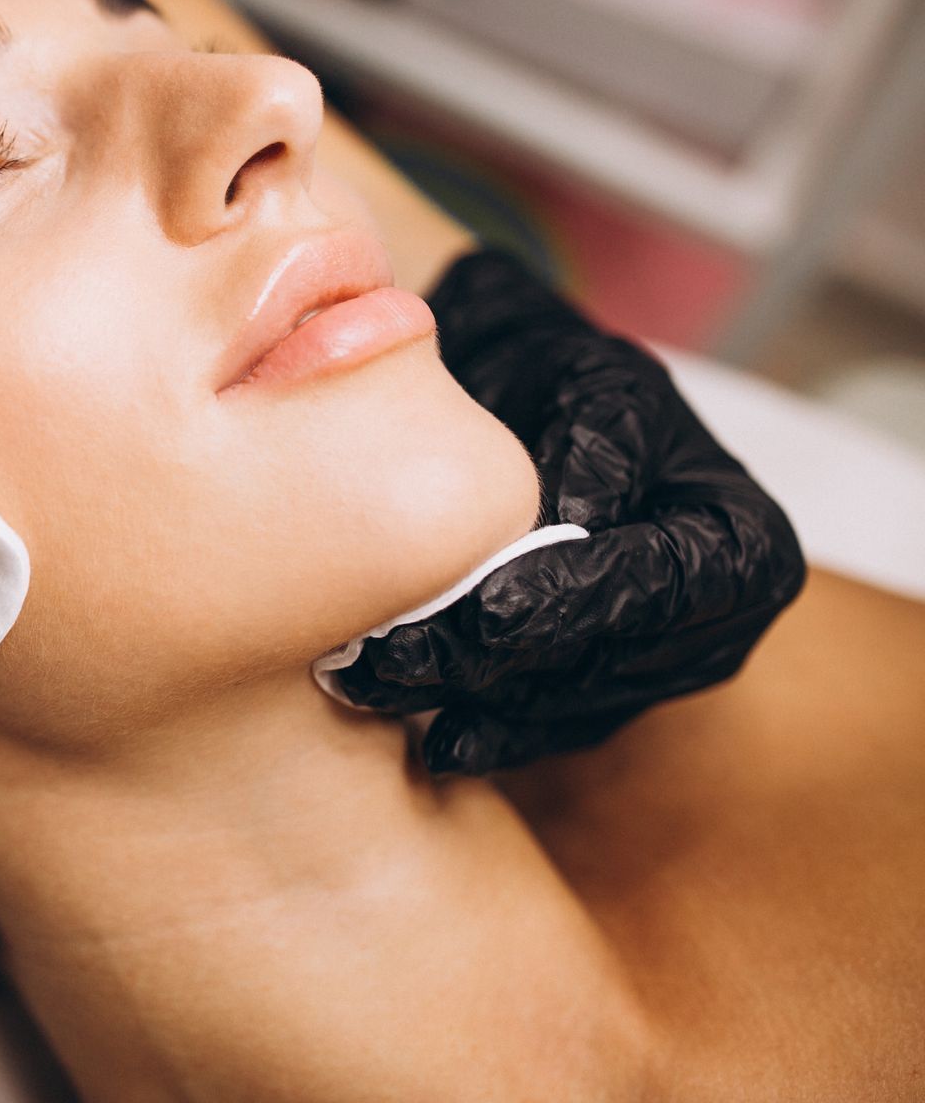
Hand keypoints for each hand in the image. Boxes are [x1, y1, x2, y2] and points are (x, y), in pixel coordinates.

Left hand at [328, 250, 805, 773]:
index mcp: (741, 541)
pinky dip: (489, 734)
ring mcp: (656, 672)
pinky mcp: (599, 700)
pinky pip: (549, 731)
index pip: (667, 586)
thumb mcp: (596, 385)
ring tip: (381, 686)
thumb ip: (596, 446)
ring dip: (475, 703)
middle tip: (403, 659)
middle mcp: (713, 624)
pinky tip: (431, 740)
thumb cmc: (568, 382)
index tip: (492, 611)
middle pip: (609, 661)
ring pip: (568, 706)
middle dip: (501, 664)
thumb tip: (574, 522)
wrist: (524, 406)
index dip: (581, 603)